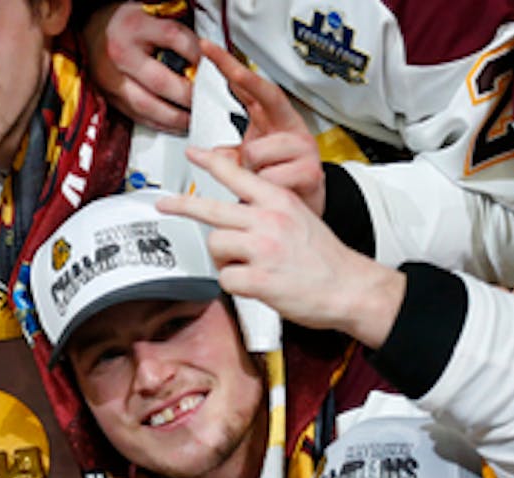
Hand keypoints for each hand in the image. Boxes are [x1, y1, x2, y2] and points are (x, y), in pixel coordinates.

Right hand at [82, 2, 197, 134]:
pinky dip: (160, 123)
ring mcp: (111, 80)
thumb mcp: (150, 14)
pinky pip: (137, 116)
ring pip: (147, 105)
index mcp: (133, 26)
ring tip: (194, 118)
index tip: (211, 64)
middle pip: (160, 80)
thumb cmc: (126, 23)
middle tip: (206, 100)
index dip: (197, 52)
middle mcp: (120, 54)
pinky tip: (175, 123)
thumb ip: (173, 33)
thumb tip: (202, 56)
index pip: (173, 37)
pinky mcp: (109, 97)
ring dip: (175, 116)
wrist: (91, 30)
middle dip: (188, 94)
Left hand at [156, 148, 404, 346]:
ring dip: (224, 259)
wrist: (350, 287)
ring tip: (246, 266)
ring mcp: (263, 250)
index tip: (193, 153)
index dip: (212, 162)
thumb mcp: (299, 217)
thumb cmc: (324, 258)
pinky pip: (225, 278)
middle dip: (182, 206)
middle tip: (163, 204)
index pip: (238, 175)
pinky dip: (234, 284)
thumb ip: (267, 209)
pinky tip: (253, 284)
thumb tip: (236, 210)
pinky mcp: (260, 279)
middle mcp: (269, 221)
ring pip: (216, 245)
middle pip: (211, 209)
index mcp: (279, 202)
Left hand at [200, 39, 323, 215]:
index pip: (252, 89)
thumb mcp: (252, 165)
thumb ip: (230, 156)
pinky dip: (264, 190)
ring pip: (256, 150)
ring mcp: (303, 148)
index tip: (211, 51)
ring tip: (263, 180)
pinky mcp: (310, 171)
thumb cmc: (283, 183)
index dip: (232, 68)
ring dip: (250, 171)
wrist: (309, 212)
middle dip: (247, 81)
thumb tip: (212, 155)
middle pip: (268, 95)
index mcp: (276, 123)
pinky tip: (275, 191)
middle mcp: (291, 129)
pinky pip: (270, 178)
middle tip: (231, 72)